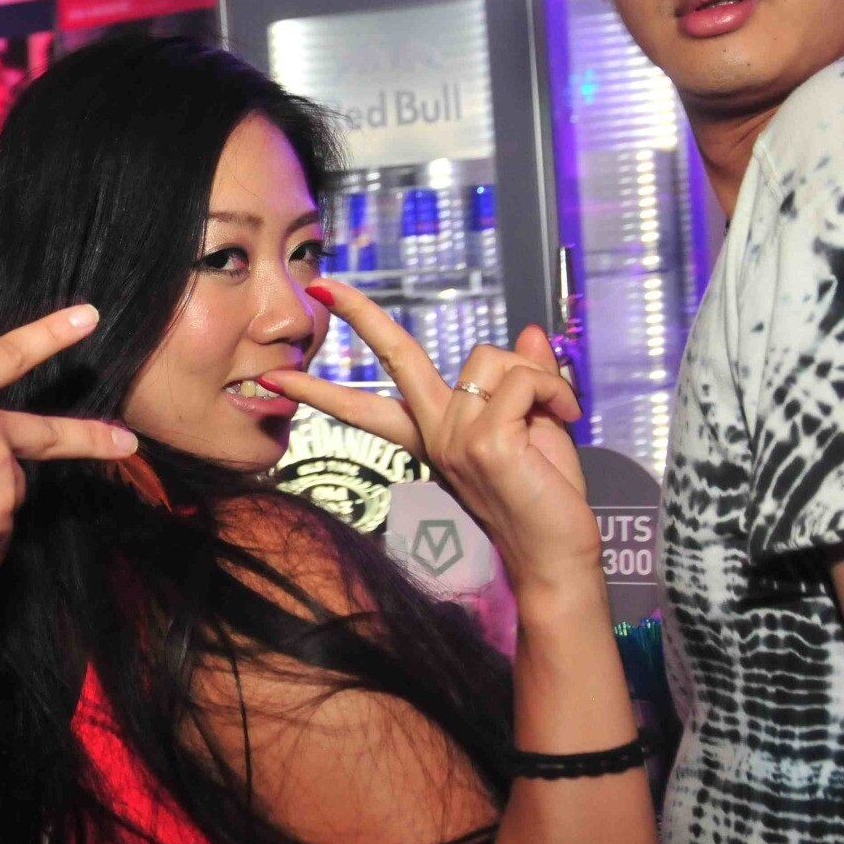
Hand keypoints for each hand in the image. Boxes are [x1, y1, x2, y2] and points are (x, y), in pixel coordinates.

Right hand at [261, 278, 600, 596]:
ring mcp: (456, 438)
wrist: (560, 559)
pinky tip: (566, 414)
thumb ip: (526, 379)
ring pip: (493, 357)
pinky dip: (555, 388)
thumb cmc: (548, 499)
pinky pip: (523, 378)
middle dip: (358, 314)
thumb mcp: (537, 426)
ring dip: (538, 375)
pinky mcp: (485, 442)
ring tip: (557, 411)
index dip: (323, 385)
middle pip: (395, 357)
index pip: (370, 403)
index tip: (277, 374)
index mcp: (436, 435)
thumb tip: (530, 332)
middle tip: (321, 283)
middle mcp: (437, 435)